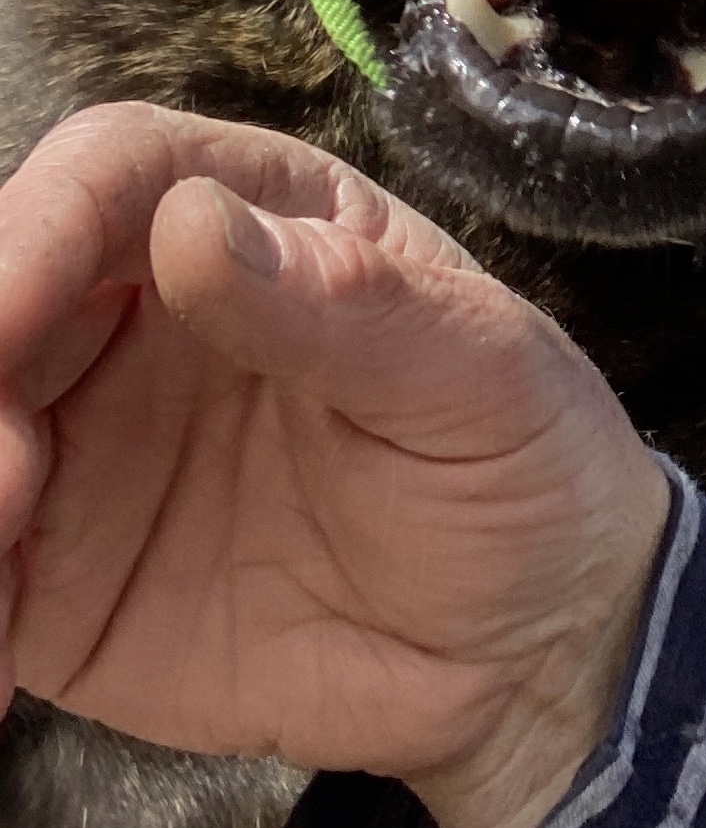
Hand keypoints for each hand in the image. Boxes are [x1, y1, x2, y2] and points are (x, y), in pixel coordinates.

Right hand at [0, 102, 669, 827]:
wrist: (531, 651)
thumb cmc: (523, 462)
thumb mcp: (475, 374)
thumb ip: (346, 305)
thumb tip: (194, 225)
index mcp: (251, 219)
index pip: (112, 176)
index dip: (40, 227)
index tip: (3, 316)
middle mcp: (142, 312)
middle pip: (2, 297)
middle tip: (9, 485)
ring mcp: (89, 443)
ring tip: (4, 598)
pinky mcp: (59, 577)